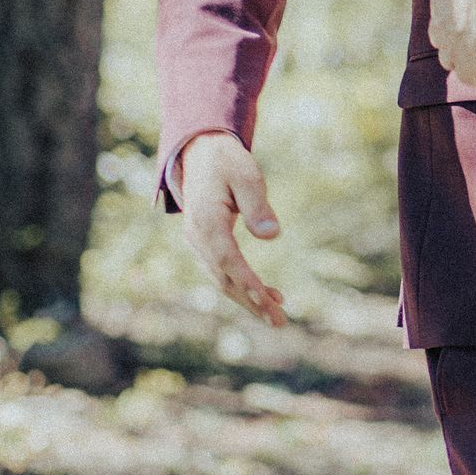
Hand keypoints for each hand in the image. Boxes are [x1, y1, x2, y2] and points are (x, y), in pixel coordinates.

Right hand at [175, 132, 285, 327]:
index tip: (267, 301)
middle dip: (251, 302)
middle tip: (279, 321)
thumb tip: (270, 236)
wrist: (200, 153)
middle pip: (224, 278)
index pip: (228, 260)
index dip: (247, 283)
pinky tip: (264, 294)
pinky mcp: (203, 245)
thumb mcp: (247, 174)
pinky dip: (241, 286)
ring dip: (247, 299)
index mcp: (205, 221)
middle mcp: (196, 237)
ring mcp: (197, 243)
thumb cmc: (227, 162)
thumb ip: (257, 204)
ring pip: (222, 279)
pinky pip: (221, 271)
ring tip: (277, 314)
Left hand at [428, 0, 475, 88]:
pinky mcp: (466, 62)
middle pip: (438, 38)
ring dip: (457, 60)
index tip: (464, 21)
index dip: (452, 20)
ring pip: (447, 59)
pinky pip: (466, 76)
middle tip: (463, 44)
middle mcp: (440, 22)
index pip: (441, 14)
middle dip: (449, 41)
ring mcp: (450, 45)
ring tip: (471, 63)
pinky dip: (473, 78)